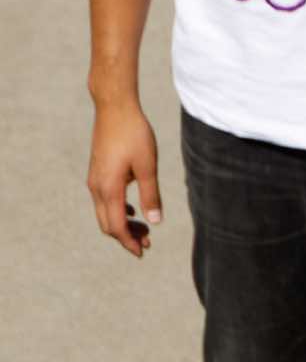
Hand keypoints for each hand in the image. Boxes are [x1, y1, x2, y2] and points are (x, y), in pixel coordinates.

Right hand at [86, 98, 160, 256]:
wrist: (115, 109)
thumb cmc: (134, 135)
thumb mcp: (148, 166)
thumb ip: (151, 195)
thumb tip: (155, 222)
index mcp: (109, 188)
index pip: (116, 226)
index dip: (128, 242)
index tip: (142, 252)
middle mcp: (97, 187)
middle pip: (108, 223)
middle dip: (126, 237)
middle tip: (147, 244)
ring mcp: (95, 179)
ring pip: (105, 212)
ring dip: (123, 224)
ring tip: (145, 230)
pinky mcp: (98, 173)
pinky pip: (105, 200)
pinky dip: (119, 210)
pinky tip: (135, 211)